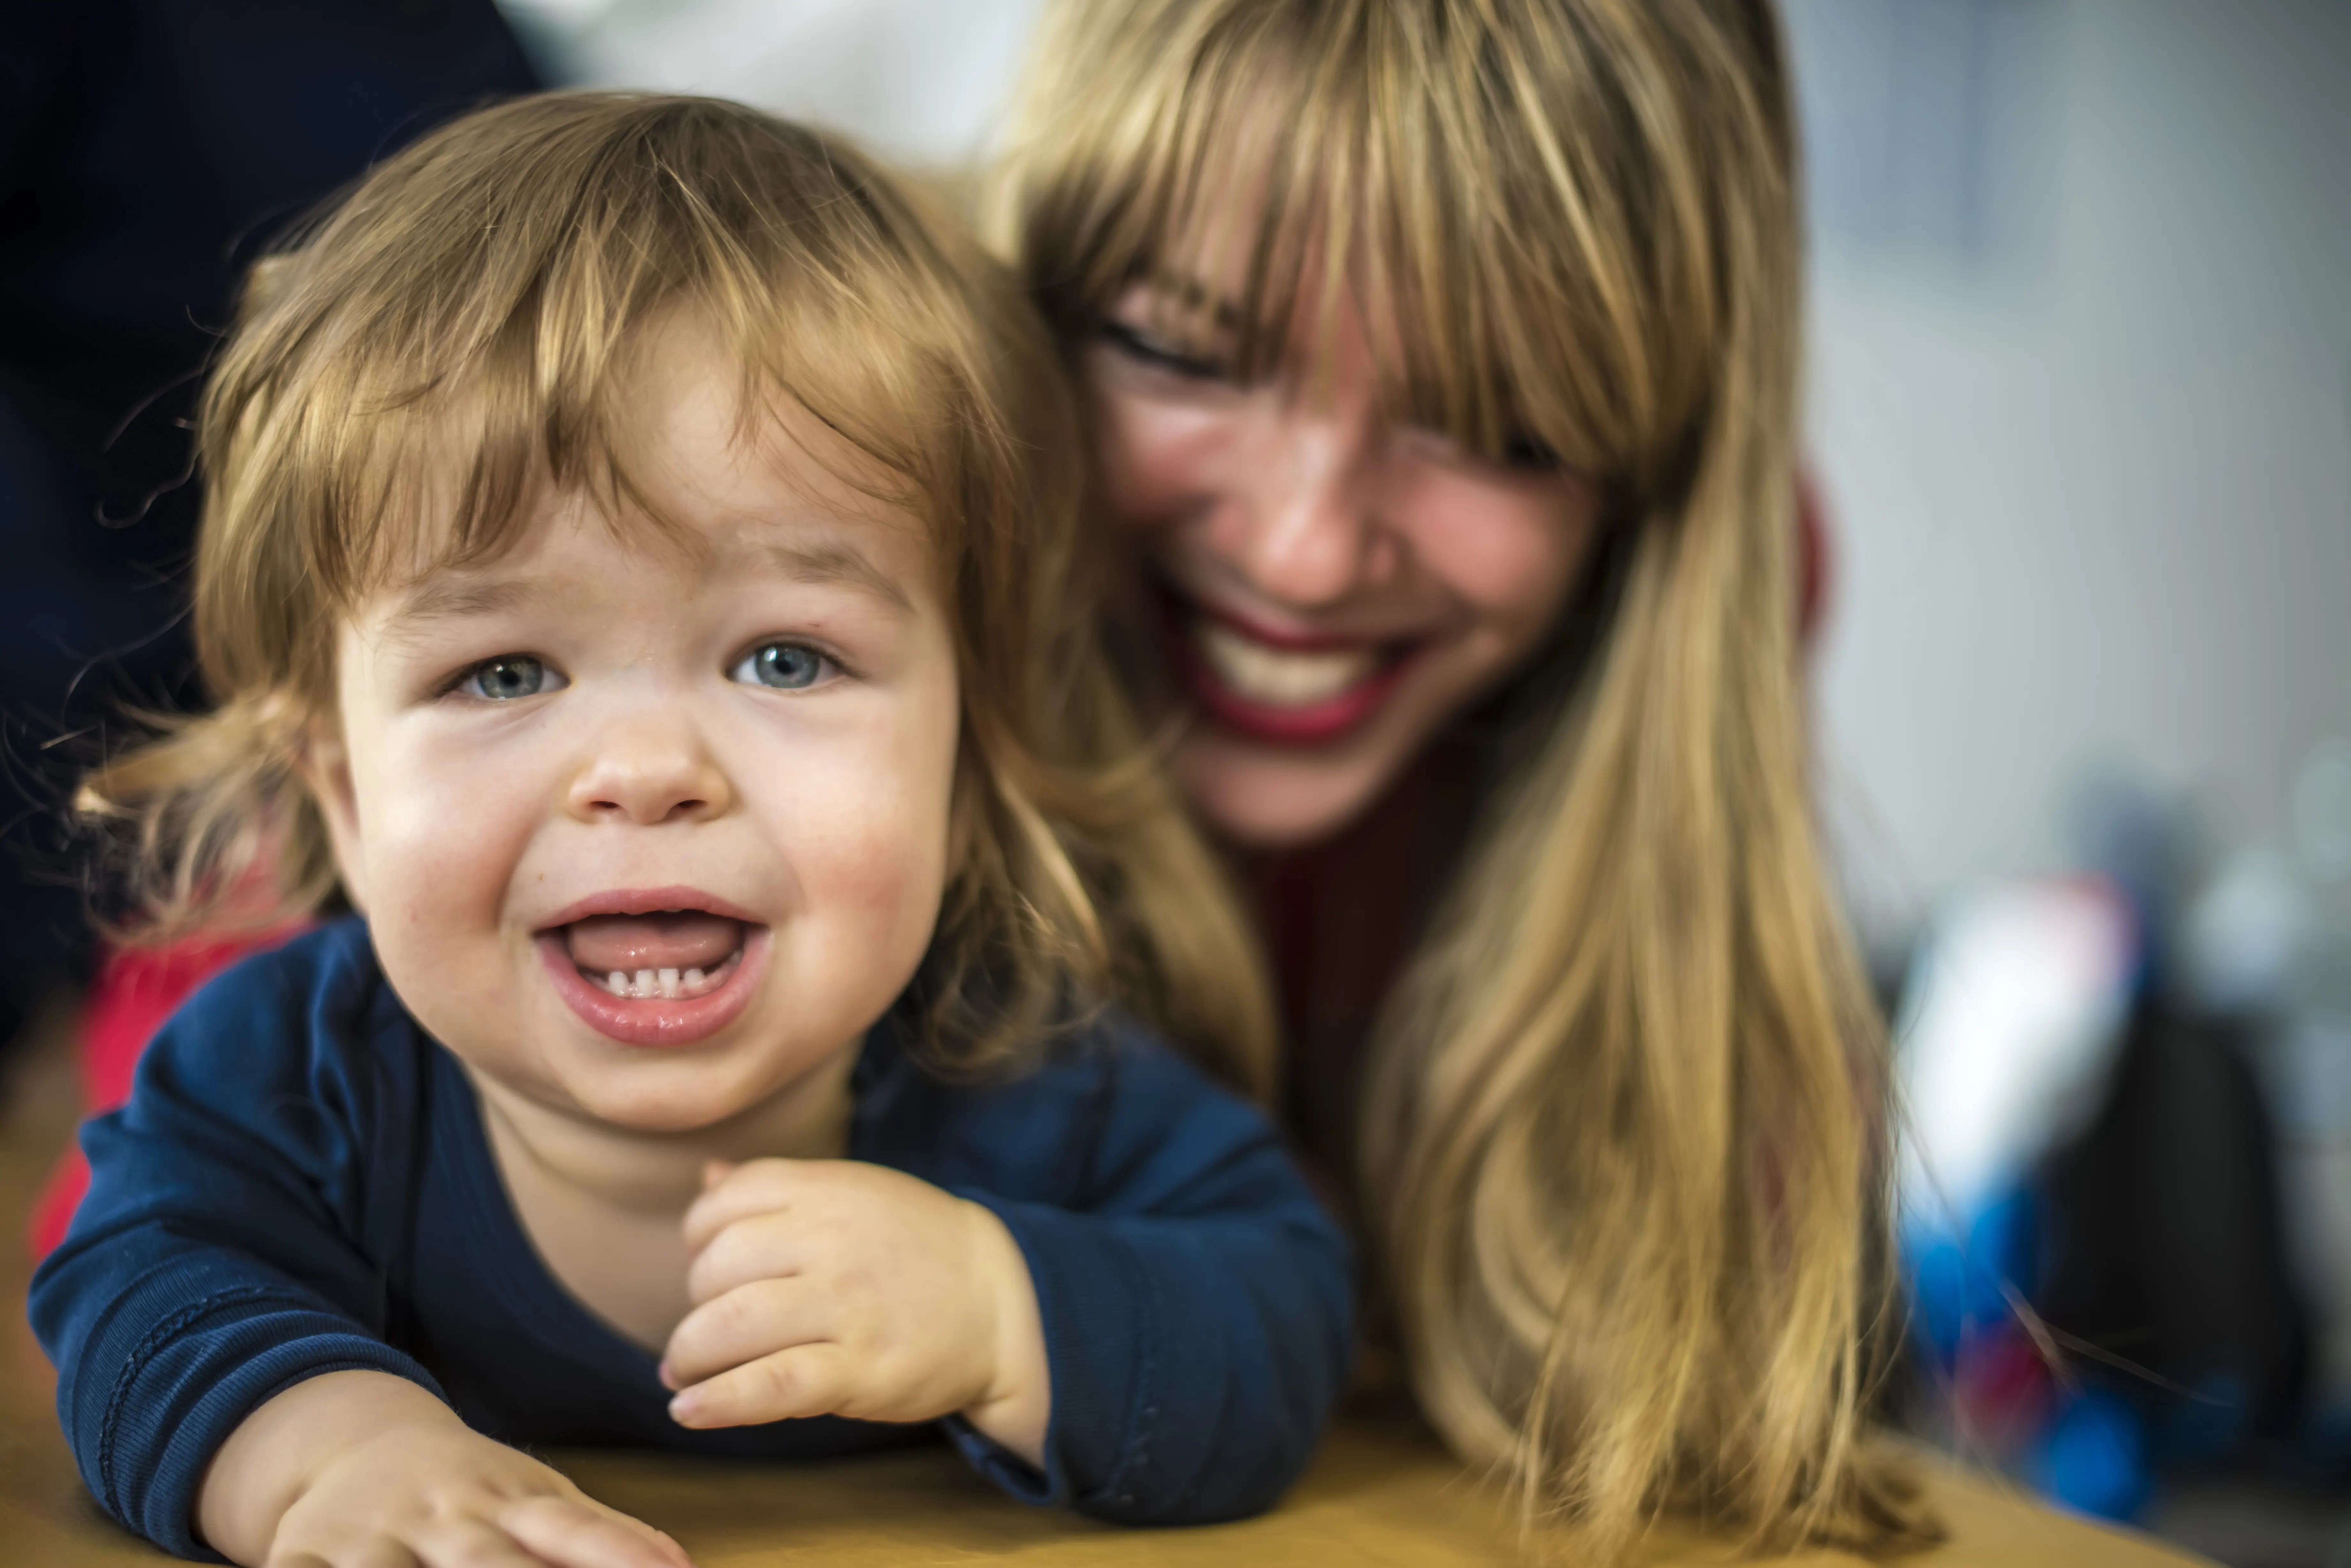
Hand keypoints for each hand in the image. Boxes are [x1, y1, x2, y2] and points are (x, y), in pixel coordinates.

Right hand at [199, 1370, 690, 1566]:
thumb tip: (678, 1564)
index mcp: (507, 1500)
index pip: (571, 1528)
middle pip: (484, 1560)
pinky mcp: (301, 1554)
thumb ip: (604, 1537)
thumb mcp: (536, 1499)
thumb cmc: (468, 1491)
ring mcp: (369, 1536)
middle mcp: (442, 1515)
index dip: (617, 1553)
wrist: (352, 1442)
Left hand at [661, 1159, 1048, 1463]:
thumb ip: (780, 1188)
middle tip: (707, 1331)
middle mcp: (831, 1241)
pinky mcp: (861, 1369)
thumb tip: (706, 1177)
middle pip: (716, 1267)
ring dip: (691, 1356)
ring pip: (731, 1324)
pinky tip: (690, 1410)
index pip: (723, 1203)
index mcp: (827, 1191)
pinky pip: (773, 1385)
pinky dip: (721, 1401)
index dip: (697, 1239)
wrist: (1007, 1301)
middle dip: (696, 1306)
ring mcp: (847, 1306)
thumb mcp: (857, 1193)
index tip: (709, 1267)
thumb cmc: (919, 1249)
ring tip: (688, 1373)